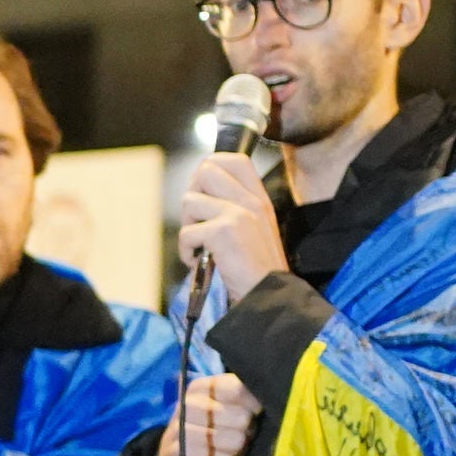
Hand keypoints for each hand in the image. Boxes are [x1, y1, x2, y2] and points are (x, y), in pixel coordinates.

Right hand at [142, 372, 263, 455]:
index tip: (255, 413)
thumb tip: (267, 394)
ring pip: (236, 441)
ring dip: (239, 450)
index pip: (239, 389)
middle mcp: (188, 405)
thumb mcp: (217, 406)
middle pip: (243, 418)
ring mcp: (182, 431)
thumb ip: (240, 395)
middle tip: (239, 436)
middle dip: (248, 431)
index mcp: (199, 388)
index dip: (255, 404)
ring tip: (229, 450)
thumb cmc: (205, 430)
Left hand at [176, 150, 288, 303]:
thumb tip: (199, 191)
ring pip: (189, 200)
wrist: (268, 297)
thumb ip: (235, 207)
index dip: (210, 167)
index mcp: (259, 198)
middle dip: (192, 194)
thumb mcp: (255, 230)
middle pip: (205, 170)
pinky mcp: (222, 232)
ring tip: (200, 245)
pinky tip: (199, 262)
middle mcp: (250, 201)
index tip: (204, 192)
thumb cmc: (257, 269)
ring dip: (187, 226)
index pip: (234, 159)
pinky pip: (186, 233)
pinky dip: (186, 252)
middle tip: (197, 221)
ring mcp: (238, 214)